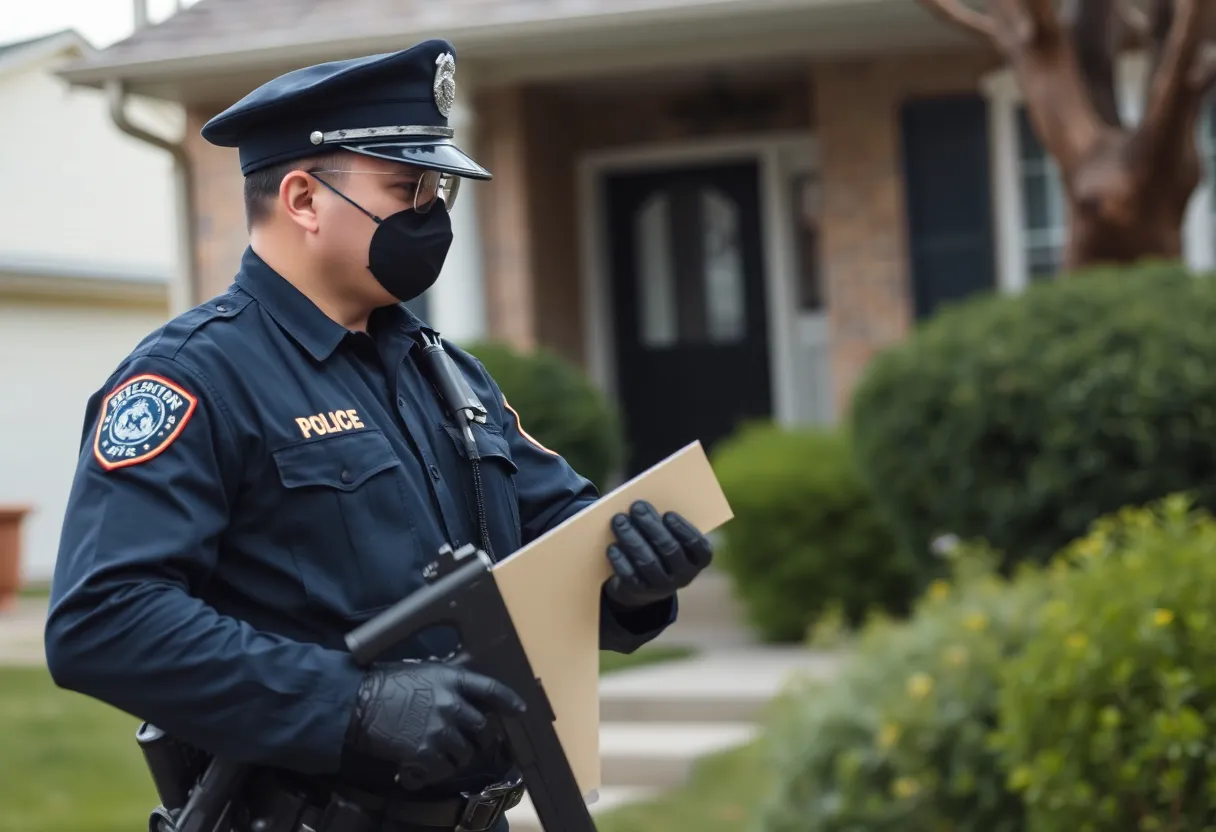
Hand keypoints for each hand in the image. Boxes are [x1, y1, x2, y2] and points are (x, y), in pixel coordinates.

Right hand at [343, 661, 525, 789]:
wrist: (357, 704)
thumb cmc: (385, 683)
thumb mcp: (422, 672)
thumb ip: (445, 684)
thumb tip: (460, 697)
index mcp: (452, 679)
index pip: (490, 689)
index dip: (508, 700)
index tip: (519, 710)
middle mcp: (452, 704)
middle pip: (483, 728)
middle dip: (482, 738)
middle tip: (474, 743)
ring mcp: (440, 731)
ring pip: (465, 753)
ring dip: (458, 757)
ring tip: (443, 755)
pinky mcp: (426, 754)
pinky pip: (443, 769)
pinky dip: (435, 772)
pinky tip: (421, 769)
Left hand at [603, 500, 713, 607]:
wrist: (646, 582)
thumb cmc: (660, 546)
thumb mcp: (670, 535)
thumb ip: (664, 521)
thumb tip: (644, 506)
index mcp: (699, 559)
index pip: (697, 545)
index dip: (683, 529)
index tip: (668, 514)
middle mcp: (685, 575)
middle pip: (669, 549)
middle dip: (651, 525)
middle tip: (636, 507)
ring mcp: (663, 586)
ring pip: (648, 561)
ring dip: (631, 538)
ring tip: (619, 520)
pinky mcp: (641, 592)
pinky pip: (630, 576)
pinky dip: (620, 560)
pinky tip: (612, 546)